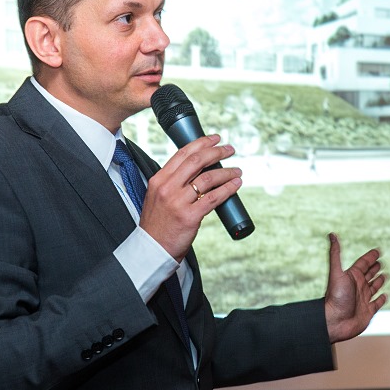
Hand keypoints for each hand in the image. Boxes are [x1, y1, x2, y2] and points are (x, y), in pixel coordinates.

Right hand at [139, 134, 242, 260]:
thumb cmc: (158, 224)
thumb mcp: (157, 197)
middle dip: (217, 152)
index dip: (201, 143)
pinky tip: (236, 185)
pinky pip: (214, 198)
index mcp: (159, 180)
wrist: (152, 249)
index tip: (215, 139)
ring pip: (209, 178)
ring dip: (227, 172)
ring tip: (237, 170)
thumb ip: (172, 182)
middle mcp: (168, 188)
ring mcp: (178, 202)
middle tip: (230, 150)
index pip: (182, 154)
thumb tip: (197, 170)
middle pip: (197, 161)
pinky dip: (228, 188)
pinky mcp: (190, 216)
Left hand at [323, 233, 386, 342]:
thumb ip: (335, 253)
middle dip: (375, 268)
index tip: (378, 251)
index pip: (363, 263)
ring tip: (384, 276)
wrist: (335, 322)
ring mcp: (363, 299)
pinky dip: (381, 299)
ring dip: (379, 282)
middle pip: (368, 274)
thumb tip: (331, 234)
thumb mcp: (336, 272)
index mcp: (351, 276)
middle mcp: (357, 287)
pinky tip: (385, 295)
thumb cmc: (335, 297)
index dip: (370, 257)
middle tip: (380, 262)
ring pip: (373, 287)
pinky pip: (377, 304)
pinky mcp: (368, 312)